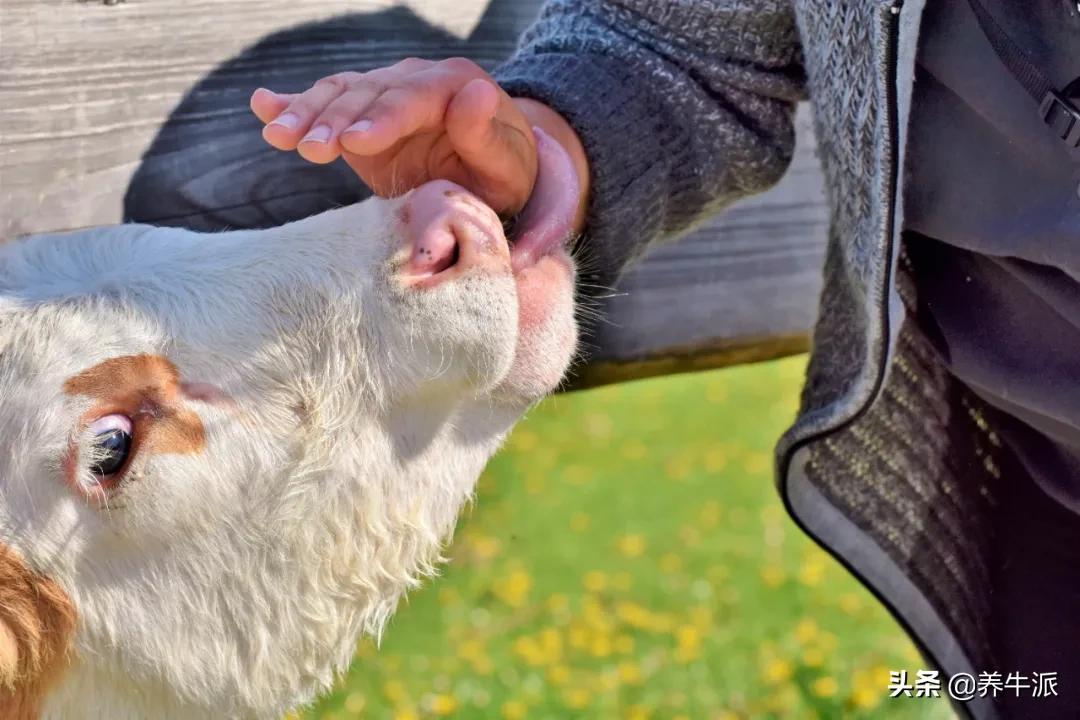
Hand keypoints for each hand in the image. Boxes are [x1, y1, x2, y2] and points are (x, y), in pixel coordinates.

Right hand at [250, 58, 538, 215]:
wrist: (489, 174)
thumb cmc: (502, 175)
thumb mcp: (506, 165)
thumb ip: (487, 135)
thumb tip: (474, 93)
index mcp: (455, 85)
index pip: (412, 97)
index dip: (382, 118)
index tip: (355, 142)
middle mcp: (415, 79)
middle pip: (367, 94)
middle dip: (334, 120)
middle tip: (307, 149)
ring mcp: (384, 93)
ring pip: (340, 95)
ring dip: (306, 115)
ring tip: (278, 138)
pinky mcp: (361, 114)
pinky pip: (326, 102)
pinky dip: (292, 103)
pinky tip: (261, 105)